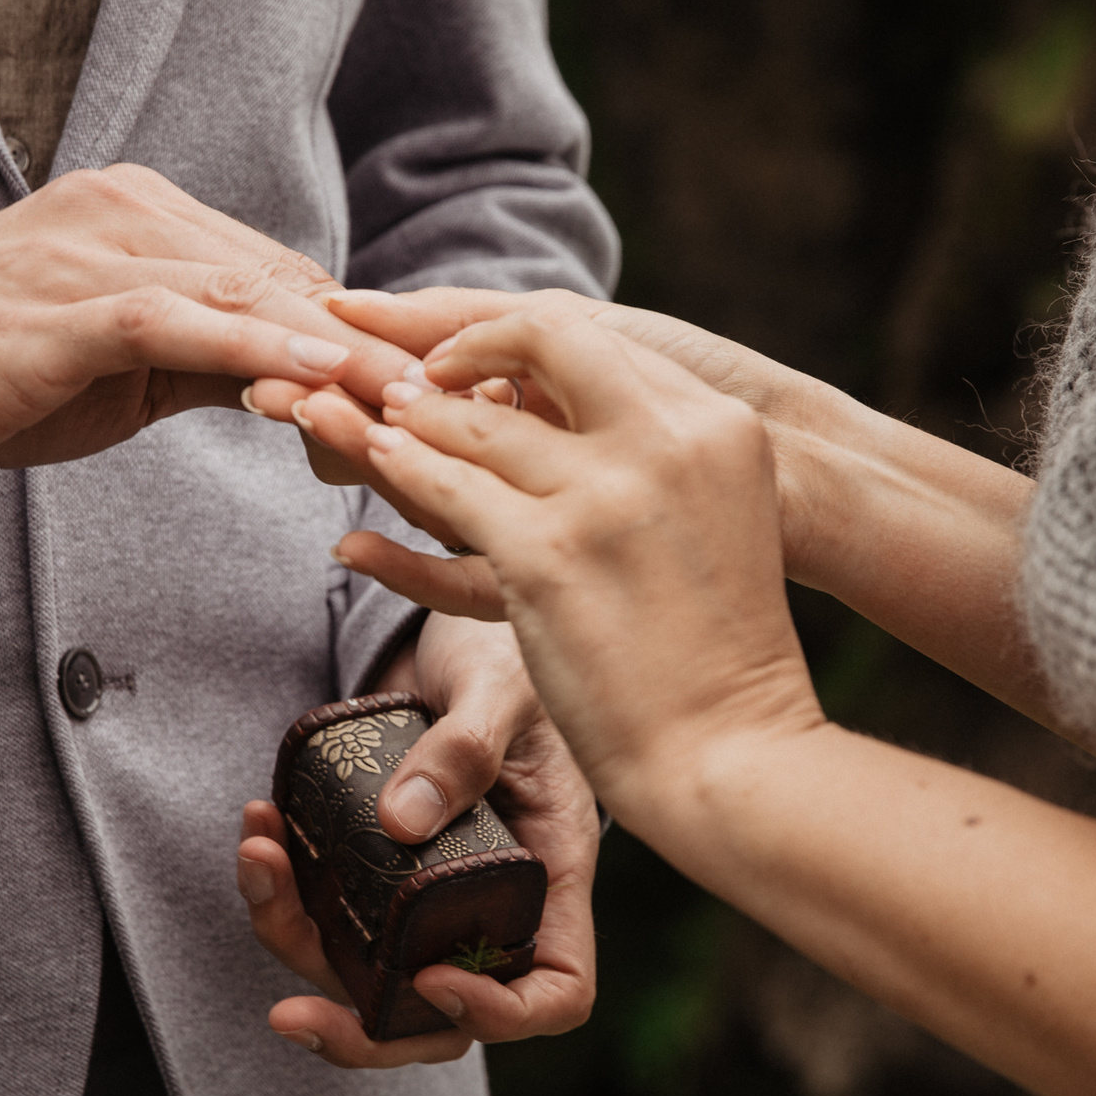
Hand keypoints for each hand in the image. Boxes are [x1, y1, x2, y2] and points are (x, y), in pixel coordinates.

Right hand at [0, 165, 420, 488]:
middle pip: (285, 280)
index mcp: (142, 214)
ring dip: (340, 358)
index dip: (360, 340)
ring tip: (416, 410)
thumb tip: (305, 386)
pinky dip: (258, 351)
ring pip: (248, 297)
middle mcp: (127, 211)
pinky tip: (318, 383)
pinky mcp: (59, 307)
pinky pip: (181, 322)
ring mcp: (90, 252)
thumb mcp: (117, 370)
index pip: (283, 274)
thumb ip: (208, 361)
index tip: (432, 398)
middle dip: (371, 352)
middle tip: (452, 414)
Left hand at [235, 612, 598, 1068]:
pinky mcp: (371, 864)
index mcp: (550, 875)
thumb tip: (400, 822)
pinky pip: (323, 909)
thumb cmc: (507, 654)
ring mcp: (425, 891)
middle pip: (442, 1016)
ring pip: (363, 969)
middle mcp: (488, 901)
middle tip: (289, 1014)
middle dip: (363, 1032)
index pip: (554, 990)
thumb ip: (464, 748)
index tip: (430, 977)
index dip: (497, 1014)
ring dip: (294, 938)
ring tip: (257, 857)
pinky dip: (280, 885)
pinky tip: (258, 823)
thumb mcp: (501, 690)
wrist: (455, 629)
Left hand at [300, 306, 826, 823]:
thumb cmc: (720, 655)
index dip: (527, 343)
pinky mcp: (545, 554)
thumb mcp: (720, 521)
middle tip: (414, 371)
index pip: (606, 347)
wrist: (732, 752)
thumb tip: (588, 430)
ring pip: (477, 421)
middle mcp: (667, 443)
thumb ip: (664, 463)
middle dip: (467, 343)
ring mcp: (605, 496)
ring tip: (363, 413)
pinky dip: (396, 471)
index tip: (479, 363)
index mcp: (719, 428)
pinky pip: (444, 487)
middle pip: (545, 343)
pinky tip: (370, 468)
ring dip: (406, 414)